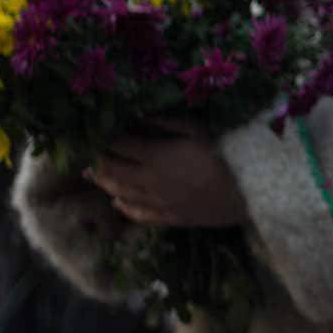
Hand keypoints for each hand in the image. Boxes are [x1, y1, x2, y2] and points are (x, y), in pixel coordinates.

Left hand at [87, 124, 248, 227]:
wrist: (246, 194)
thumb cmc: (226, 155)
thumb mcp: (200, 131)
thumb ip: (169, 122)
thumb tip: (143, 115)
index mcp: (156, 157)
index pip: (120, 146)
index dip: (105, 138)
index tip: (95, 131)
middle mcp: (149, 181)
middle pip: (113, 172)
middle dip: (97, 162)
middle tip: (86, 154)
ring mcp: (157, 202)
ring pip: (121, 194)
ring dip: (105, 184)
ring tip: (94, 176)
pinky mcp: (169, 217)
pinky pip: (138, 215)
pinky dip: (124, 208)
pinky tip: (118, 204)